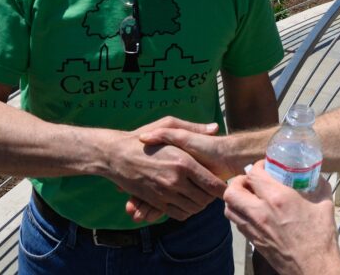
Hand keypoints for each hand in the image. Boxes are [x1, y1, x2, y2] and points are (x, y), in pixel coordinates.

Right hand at [125, 123, 239, 222]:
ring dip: (199, 205)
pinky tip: (186, 201)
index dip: (222, 188)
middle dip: (211, 197)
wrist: (116, 155)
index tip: (224, 185)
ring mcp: (165, 194)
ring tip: (200, 195)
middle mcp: (176, 181)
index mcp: (184, 162)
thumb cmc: (143, 138)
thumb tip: (215, 128)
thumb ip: (194, 128)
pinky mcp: (155, 202)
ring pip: (193, 209)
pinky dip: (186, 211)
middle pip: (205, 200)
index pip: (212, 184)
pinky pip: (178, 214)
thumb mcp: (168, 125)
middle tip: (212, 190)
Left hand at [223, 160, 339, 274]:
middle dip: (239, 181)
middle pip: (232, 190)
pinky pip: (236, 222)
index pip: (253, 174)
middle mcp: (260, 212)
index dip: (257, 166)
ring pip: (229, 207)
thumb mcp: (324, 202)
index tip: (265, 166)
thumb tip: (315, 176)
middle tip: (251, 181)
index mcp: (278, 198)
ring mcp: (254, 228)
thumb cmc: (320, 236)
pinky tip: (253, 213)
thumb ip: (318, 185)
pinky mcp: (253, 241)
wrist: (313, 266)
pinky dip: (239, 213)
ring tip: (248, 196)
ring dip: (235, 198)